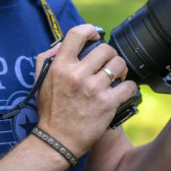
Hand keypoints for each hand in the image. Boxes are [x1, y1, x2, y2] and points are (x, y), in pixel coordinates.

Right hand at [33, 24, 138, 155]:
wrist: (57, 141)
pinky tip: (123, 90)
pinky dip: (129, 87)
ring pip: (119, 64)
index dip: (90, 30)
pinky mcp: (107, 104)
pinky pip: (129, 86)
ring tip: (117, 76)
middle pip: (105, 49)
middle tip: (108, 63)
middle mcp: (77, 75)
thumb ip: (47, 58)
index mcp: (60, 66)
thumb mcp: (41, 81)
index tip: (95, 36)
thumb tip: (63, 44)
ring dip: (121, 69)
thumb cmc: (50, 111)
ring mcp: (93, 89)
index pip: (77, 34)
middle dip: (110, 55)